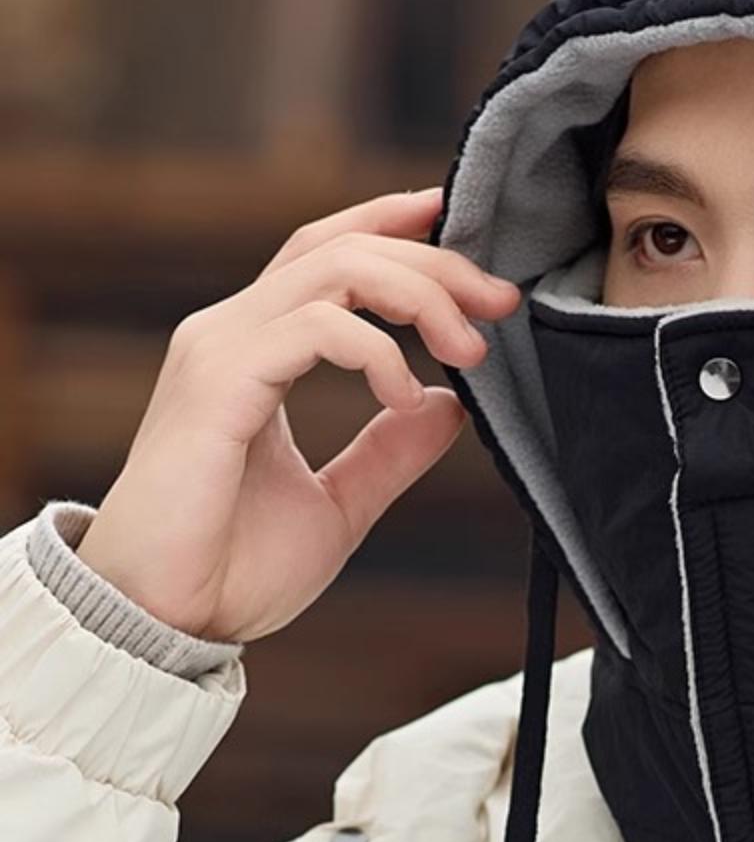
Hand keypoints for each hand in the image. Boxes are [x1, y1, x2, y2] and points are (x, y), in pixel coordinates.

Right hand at [74, 185, 519, 643]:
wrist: (164, 623)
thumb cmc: (231, 568)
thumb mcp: (340, 504)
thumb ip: (391, 451)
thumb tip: (450, 406)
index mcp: (257, 350)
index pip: (326, 253)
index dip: (392, 224)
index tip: (458, 219)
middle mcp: (233, 333)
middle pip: (344, 248)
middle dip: (435, 262)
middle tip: (501, 300)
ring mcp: (220, 350)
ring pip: (336, 269)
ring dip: (420, 295)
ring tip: (470, 348)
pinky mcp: (217, 383)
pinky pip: (314, 327)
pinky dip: (376, 352)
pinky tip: (407, 397)